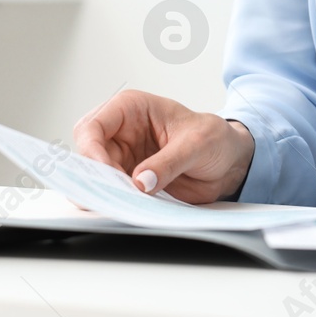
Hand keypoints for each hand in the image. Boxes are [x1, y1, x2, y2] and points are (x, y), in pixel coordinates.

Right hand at [72, 89, 255, 203]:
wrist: (229, 161)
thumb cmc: (215, 138)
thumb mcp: (197, 144)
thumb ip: (169, 161)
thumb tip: (141, 181)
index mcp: (131, 108)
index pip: (93, 126)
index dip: (91, 151)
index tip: (106, 174)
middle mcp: (120, 131)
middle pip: (86, 153)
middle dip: (92, 174)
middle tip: (107, 196)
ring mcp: (123, 156)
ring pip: (94, 175)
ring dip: (102, 191)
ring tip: (116, 205)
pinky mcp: (129, 178)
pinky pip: (110, 190)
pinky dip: (113, 201)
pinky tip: (123, 208)